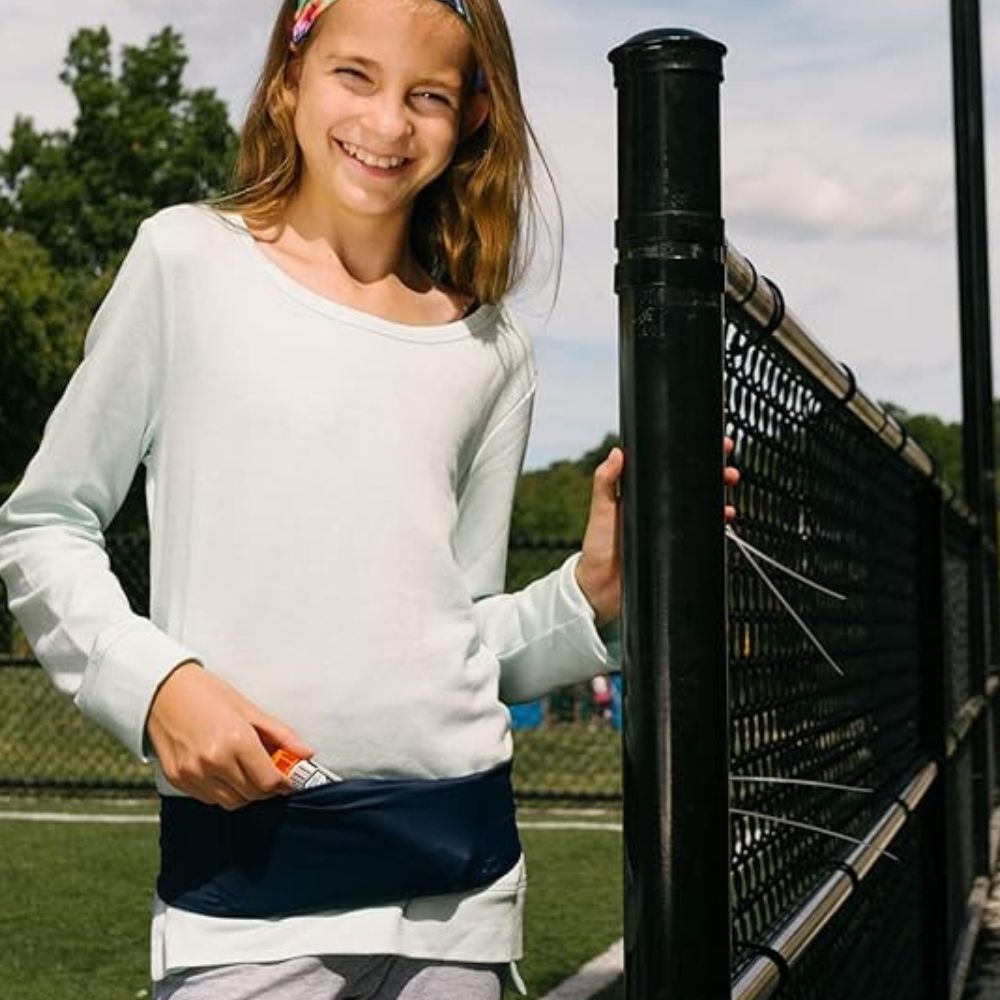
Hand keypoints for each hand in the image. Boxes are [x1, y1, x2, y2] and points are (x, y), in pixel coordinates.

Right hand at [146, 661, 313, 810]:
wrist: (162, 690)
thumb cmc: (205, 693)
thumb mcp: (248, 708)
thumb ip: (280, 735)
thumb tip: (305, 753)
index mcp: (236, 739)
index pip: (269, 781)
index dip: (283, 783)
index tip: (288, 779)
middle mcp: (213, 760)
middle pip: (252, 795)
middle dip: (266, 788)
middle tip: (270, 773)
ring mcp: (193, 773)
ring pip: (230, 802)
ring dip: (245, 793)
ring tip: (246, 771)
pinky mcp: (178, 779)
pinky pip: (209, 798)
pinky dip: (223, 791)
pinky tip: (224, 772)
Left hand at [575, 439, 740, 625]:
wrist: (602, 588)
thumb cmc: (598, 547)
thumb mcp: (601, 510)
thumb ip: (606, 482)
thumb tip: (616, 453)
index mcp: (642, 495)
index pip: (669, 470)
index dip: (689, 456)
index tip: (707, 444)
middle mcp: (658, 510)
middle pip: (692, 485)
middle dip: (714, 473)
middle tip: (727, 468)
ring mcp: (669, 528)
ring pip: (701, 506)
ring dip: (719, 495)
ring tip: (729, 487)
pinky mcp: (678, 546)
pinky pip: (702, 532)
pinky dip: (716, 523)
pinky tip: (724, 518)